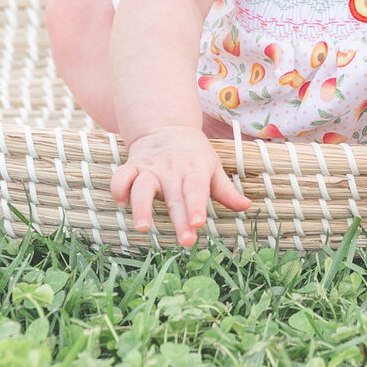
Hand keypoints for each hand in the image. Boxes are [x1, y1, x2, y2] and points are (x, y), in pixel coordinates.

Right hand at [110, 130, 251, 247]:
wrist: (166, 125)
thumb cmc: (194, 154)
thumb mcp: (213, 166)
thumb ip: (226, 190)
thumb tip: (247, 206)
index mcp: (194, 170)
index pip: (197, 189)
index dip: (197, 206)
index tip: (198, 224)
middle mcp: (172, 170)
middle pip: (175, 196)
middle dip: (179, 219)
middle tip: (185, 241)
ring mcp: (150, 168)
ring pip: (143, 186)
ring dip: (142, 206)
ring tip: (143, 228)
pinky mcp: (132, 166)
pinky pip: (121, 176)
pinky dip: (119, 189)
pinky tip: (122, 204)